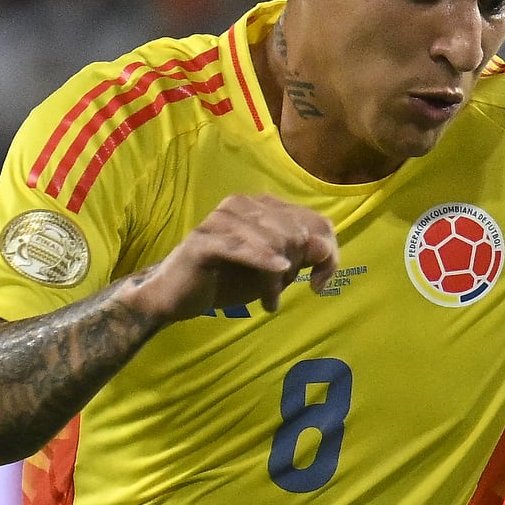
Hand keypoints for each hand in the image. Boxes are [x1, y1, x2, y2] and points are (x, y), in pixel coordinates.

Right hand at [116, 194, 343, 323]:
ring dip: (275, 278)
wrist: (176, 296)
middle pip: (297, 231)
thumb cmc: (226, 280)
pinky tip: (279, 269)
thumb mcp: (273, 271)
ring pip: (272, 242)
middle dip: (299, 267)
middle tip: (284, 293)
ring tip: (268, 300)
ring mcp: (221, 219)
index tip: (320, 283)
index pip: (315, 221)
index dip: (328, 252)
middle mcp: (243, 204)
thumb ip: (301, 258)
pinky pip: (241, 247)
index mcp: (263, 207)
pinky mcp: (204, 240)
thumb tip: (324, 249)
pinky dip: (264, 259)